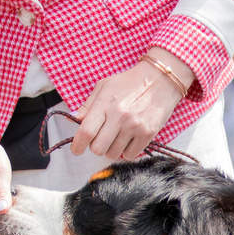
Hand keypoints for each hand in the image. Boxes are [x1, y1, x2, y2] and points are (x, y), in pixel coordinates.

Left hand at [76, 51, 190, 160]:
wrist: (160, 79)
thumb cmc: (130, 82)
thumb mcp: (104, 86)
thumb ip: (87, 105)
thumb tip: (73, 120)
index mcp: (105, 104)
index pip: (86, 132)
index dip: (77, 145)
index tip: (76, 149)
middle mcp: (119, 116)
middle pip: (98, 148)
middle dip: (96, 146)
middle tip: (101, 138)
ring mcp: (134, 126)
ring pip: (113, 153)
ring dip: (112, 148)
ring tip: (117, 136)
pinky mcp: (148, 133)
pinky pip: (130, 155)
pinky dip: (126, 151)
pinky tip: (129, 139)